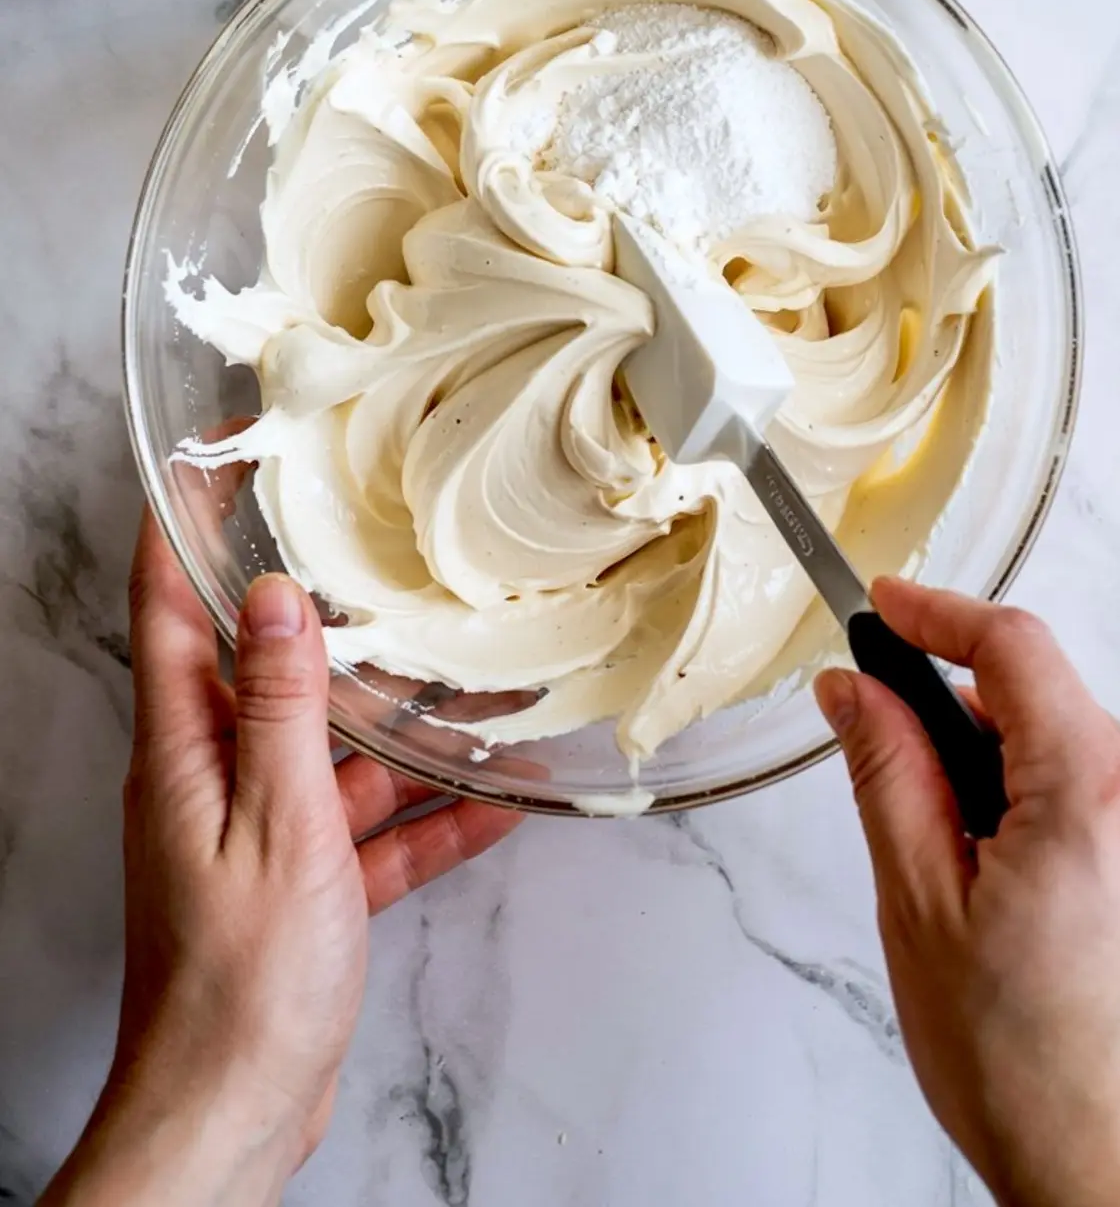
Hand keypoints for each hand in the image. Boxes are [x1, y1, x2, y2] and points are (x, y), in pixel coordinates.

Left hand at [41, 509, 520, 1206]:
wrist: (233, 1115)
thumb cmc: (237, 985)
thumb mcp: (278, 826)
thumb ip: (281, 709)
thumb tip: (279, 599)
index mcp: (185, 750)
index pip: (168, 607)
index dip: (180, 526)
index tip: (210, 459)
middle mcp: (213, 777)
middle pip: (265, 666)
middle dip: (319, 606)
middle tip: (373, 546)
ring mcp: (259, 831)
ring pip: (336, 747)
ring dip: (402, 718)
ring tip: (477, 672)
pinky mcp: (301, 883)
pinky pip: (372, 826)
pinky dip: (428, 812)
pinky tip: (495, 799)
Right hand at [815, 581, 1119, 1206]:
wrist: (1114, 1176)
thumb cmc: (1025, 1069)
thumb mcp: (918, 904)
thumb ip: (886, 771)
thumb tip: (854, 689)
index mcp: (1095, 797)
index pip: (1014, 646)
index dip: (936, 613)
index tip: (884, 605)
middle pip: (1040, 697)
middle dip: (961, 722)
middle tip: (901, 792)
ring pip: (1068, 745)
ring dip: (1005, 774)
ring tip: (969, 881)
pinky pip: (1102, 789)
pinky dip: (1046, 808)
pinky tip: (1019, 894)